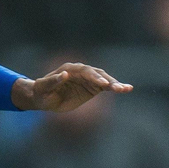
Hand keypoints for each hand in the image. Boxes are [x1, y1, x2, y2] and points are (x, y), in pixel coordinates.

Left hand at [11, 63, 132, 111]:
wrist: (44, 98)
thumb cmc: (42, 92)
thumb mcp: (43, 88)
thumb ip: (53, 81)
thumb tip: (65, 74)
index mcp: (69, 69)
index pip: (84, 71)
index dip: (93, 76)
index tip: (101, 83)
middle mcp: (81, 72)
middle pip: (97, 74)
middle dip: (107, 80)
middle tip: (117, 87)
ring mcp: (88, 79)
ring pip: (104, 79)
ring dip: (115, 84)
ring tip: (126, 89)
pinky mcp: (93, 87)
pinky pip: (106, 87)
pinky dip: (115, 88)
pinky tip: (126, 89)